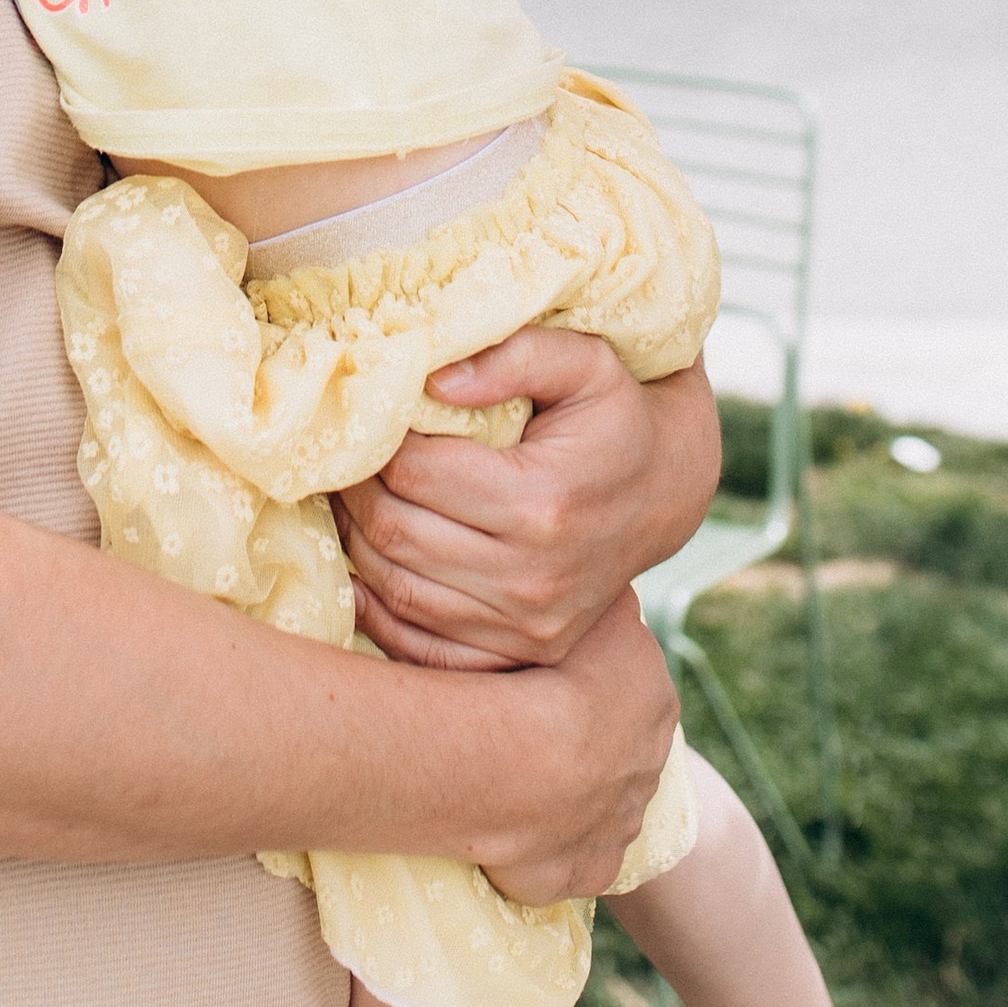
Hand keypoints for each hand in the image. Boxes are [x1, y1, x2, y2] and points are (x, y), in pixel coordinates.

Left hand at [339, 339, 719, 673]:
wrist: (665, 491)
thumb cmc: (614, 416)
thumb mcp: (585, 362)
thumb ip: (515, 354)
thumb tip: (434, 380)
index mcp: (543, 501)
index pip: (413, 474)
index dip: (372, 445)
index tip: (364, 422)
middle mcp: (535, 575)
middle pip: (397, 534)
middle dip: (355, 494)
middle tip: (342, 461)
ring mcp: (530, 624)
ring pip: (399, 591)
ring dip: (358, 545)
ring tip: (351, 501)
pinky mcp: (524, 651)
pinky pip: (423, 646)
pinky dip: (380, 610)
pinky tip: (365, 567)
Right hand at [474, 585, 681, 905]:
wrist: (520, 761)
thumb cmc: (540, 672)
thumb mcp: (585, 608)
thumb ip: (597, 601)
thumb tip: (599, 582)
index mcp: (655, 696)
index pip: (621, 677)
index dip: (578, 671)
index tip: (537, 669)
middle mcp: (649, 762)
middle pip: (609, 742)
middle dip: (573, 735)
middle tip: (515, 721)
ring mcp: (620, 822)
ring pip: (590, 800)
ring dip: (557, 790)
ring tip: (501, 769)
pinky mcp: (588, 871)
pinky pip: (564, 857)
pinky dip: (541, 846)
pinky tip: (506, 825)